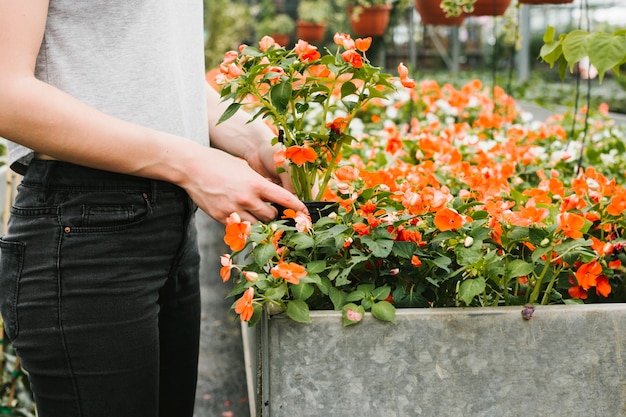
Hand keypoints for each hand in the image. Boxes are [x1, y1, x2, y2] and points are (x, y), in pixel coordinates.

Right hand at [181, 147, 306, 224]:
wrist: (192, 167)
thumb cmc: (220, 164)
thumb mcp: (245, 169)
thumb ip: (260, 183)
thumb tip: (275, 196)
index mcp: (256, 184)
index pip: (285, 199)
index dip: (298, 208)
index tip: (305, 213)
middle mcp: (247, 198)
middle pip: (271, 216)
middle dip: (274, 214)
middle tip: (271, 209)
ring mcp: (234, 210)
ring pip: (257, 225)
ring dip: (260, 222)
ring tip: (256, 213)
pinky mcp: (222, 217)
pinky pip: (240, 227)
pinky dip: (244, 224)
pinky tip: (241, 215)